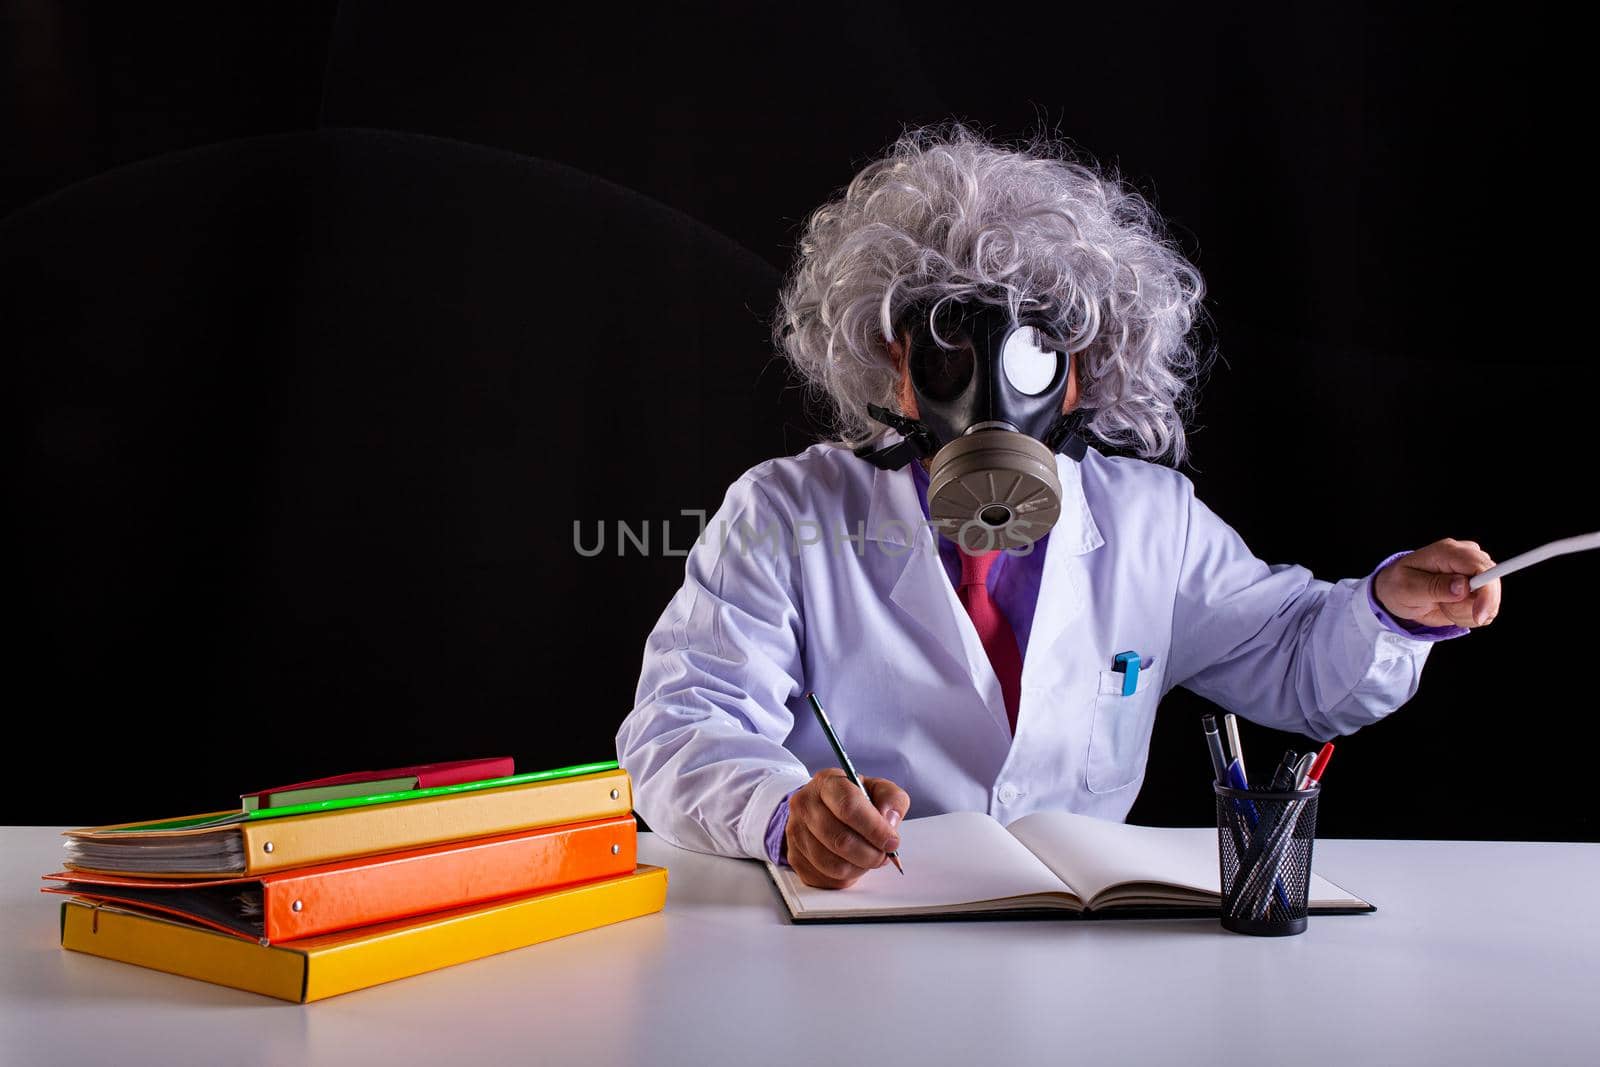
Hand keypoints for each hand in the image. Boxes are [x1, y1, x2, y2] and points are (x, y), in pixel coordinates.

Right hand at [784, 767, 909, 888]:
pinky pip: (826, 877)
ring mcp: (796, 832)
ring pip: (833, 864)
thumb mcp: (877, 789)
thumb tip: (888, 821)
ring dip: (860, 866)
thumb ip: (891, 799)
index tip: (892, 841)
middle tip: (885, 854)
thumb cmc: (853, 800)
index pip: (848, 806)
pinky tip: (853, 863)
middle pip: (840, 840)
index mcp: (826, 783)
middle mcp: (805, 805)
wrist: (823, 809)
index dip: (874, 828)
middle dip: (871, 853)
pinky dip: (847, 876)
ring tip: (870, 857)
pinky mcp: (795, 857)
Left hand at [1374, 538, 1501, 627]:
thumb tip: (1463, 586)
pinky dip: (1468, 616)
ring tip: (1441, 605)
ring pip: (1490, 601)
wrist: (1396, 592)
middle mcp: (1467, 557)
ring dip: (1466, 613)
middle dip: (1470, 607)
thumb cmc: (1398, 586)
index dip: (1487, 592)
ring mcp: (1475, 572)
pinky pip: (1487, 609)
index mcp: (1448, 552)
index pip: (1481, 566)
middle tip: (1444, 607)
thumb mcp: (1407, 588)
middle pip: (1492, 584)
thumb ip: (1434, 587)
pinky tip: (1449, 608)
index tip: (1479, 615)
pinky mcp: (1478, 587)